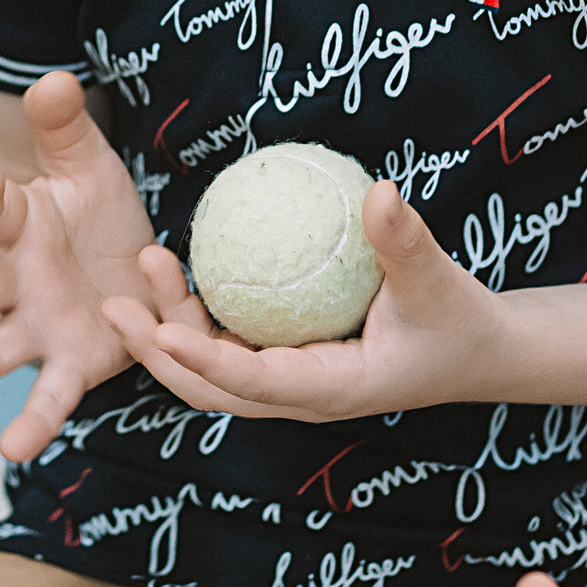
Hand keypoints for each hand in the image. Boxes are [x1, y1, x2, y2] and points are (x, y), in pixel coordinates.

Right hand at [0, 71, 156, 461]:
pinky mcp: (68, 366)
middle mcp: (12, 280)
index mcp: (15, 223)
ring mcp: (33, 327)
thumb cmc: (95, 211)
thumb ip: (65, 128)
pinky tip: (13, 448)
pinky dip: (31, 423)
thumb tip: (54, 78)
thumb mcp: (88, 164)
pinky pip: (48, 397)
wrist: (124, 263)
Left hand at [101, 179, 502, 420]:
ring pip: (209, 366)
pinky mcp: (282, 358)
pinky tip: (174, 262)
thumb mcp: (439, 282)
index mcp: (331, 391)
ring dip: (165, 327)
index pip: (255, 384)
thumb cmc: (457, 320)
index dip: (205, 361)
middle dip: (156, 352)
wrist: (473, 350)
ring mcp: (285, 381)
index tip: (162, 331)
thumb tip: (381, 191)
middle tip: (113, 301)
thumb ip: (404, 242)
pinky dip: (193, 313)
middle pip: (209, 387)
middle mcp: (297, 396)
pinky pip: (226, 339)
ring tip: (139, 266)